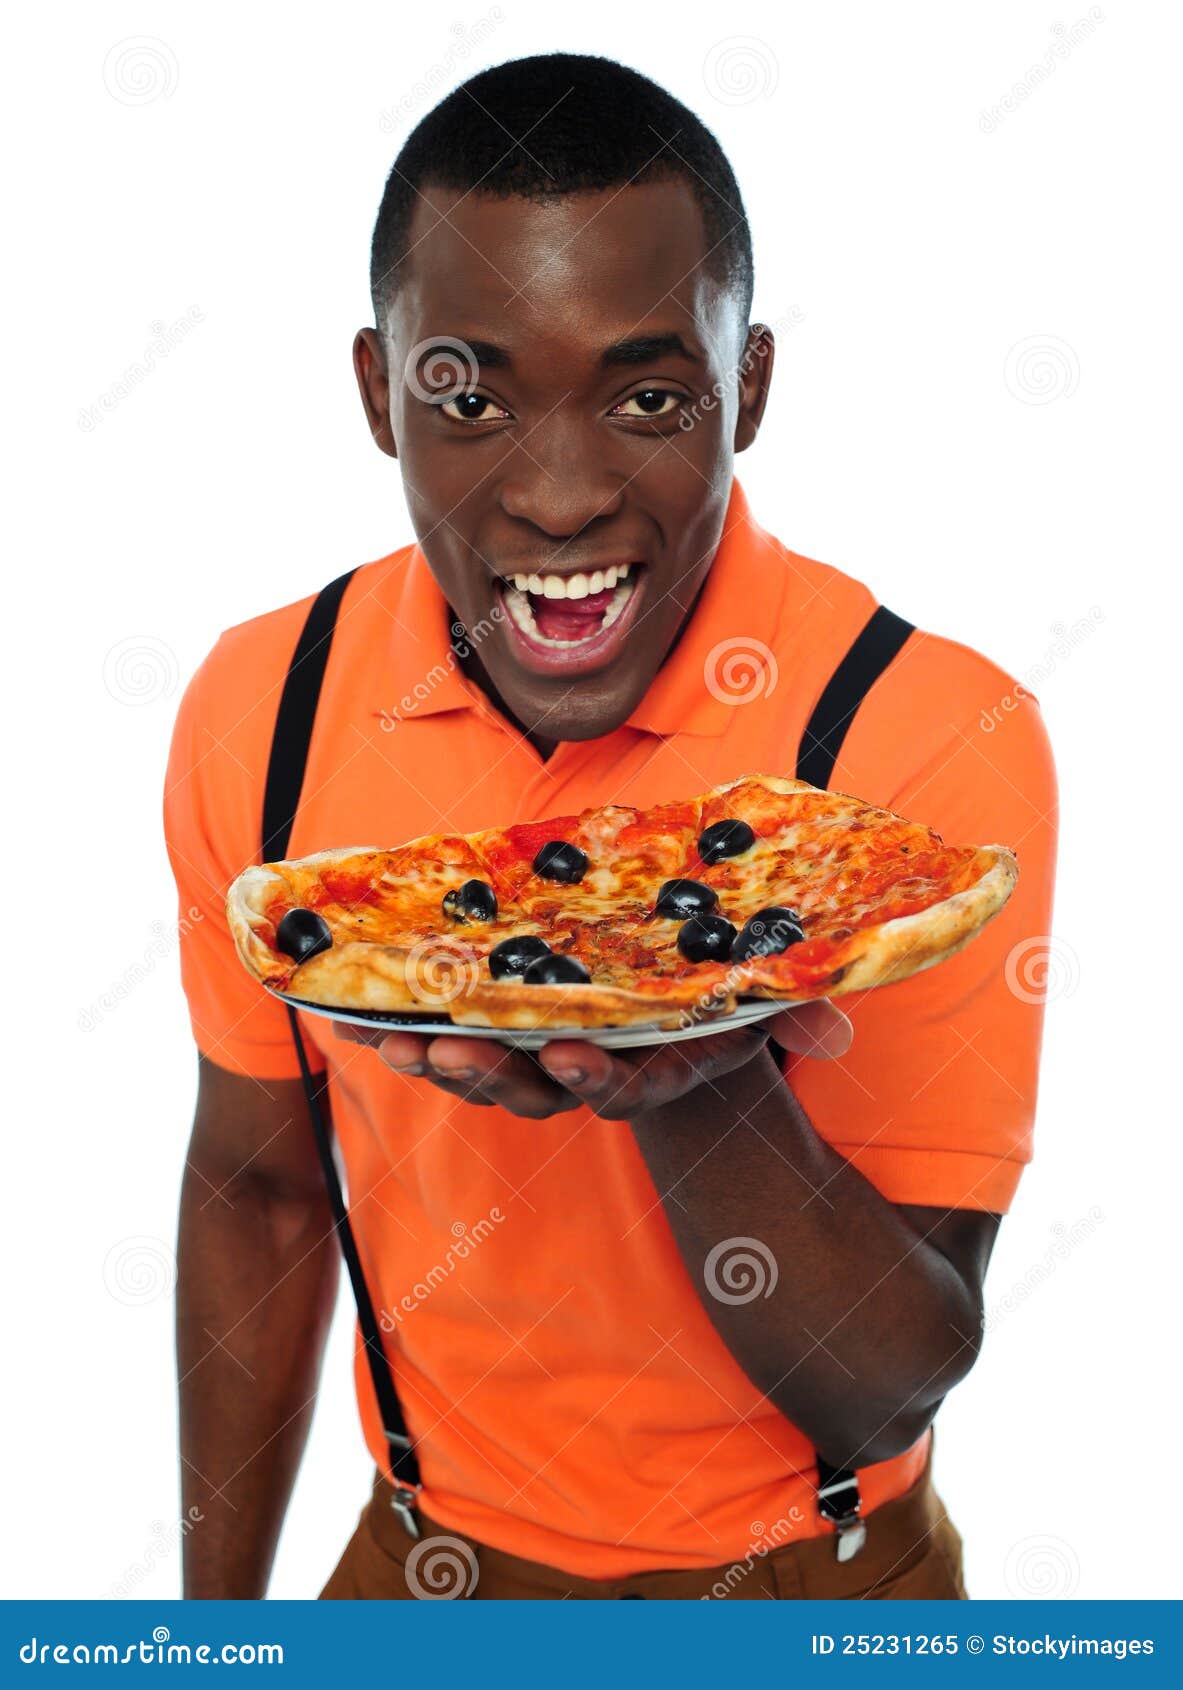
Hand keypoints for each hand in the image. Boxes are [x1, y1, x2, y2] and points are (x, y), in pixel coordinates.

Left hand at [332, 1000, 851, 1121]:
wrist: (669, 997)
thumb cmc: (713, 991)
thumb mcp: (758, 1001)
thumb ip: (796, 1015)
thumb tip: (842, 1035)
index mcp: (648, 1065)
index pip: (621, 1085)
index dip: (595, 1077)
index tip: (568, 1055)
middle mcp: (587, 1073)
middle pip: (533, 1089)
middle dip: (489, 1076)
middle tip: (450, 1053)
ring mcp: (535, 1061)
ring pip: (480, 1075)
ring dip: (433, 1061)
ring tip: (390, 1041)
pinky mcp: (493, 1039)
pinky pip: (441, 1043)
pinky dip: (398, 1033)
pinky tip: (347, 1018)